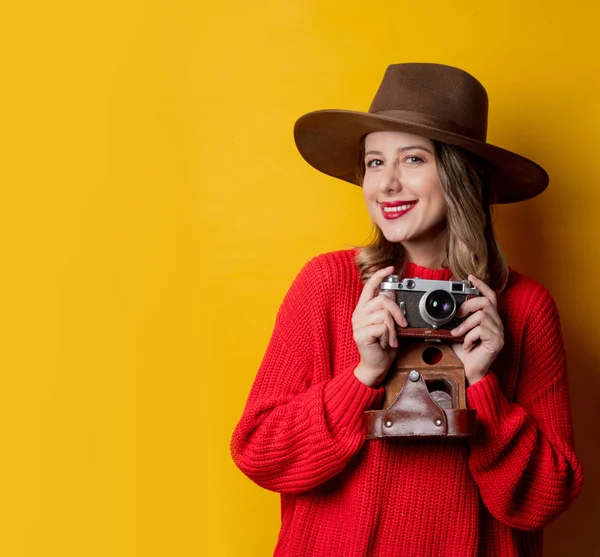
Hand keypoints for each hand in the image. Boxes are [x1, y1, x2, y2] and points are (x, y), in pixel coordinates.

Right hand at [352, 266, 407, 386]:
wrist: (376, 366)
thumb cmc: (383, 347)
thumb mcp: (389, 325)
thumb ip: (389, 310)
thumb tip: (393, 293)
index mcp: (363, 309)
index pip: (369, 287)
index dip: (379, 276)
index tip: (390, 268)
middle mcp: (358, 314)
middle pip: (382, 300)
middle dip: (397, 312)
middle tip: (402, 324)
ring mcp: (358, 324)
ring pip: (384, 314)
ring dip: (393, 328)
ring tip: (391, 338)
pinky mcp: (361, 334)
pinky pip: (382, 327)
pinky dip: (390, 336)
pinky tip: (386, 343)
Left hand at [450, 275, 503, 385]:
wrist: (469, 371)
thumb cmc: (465, 352)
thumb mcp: (457, 332)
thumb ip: (455, 321)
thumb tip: (442, 311)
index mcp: (489, 319)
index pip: (490, 297)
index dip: (481, 286)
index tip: (470, 277)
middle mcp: (497, 324)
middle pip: (486, 303)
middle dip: (469, 305)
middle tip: (458, 315)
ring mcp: (499, 333)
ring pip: (482, 316)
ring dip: (465, 324)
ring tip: (458, 334)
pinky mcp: (497, 342)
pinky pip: (481, 330)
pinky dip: (469, 336)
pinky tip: (467, 345)